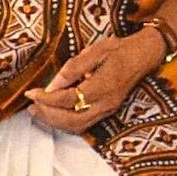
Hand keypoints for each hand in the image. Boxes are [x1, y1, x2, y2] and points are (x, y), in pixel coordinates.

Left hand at [25, 32, 162, 134]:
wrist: (144, 55)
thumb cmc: (120, 50)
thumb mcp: (96, 51)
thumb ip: (73, 69)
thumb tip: (52, 86)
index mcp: (104, 86)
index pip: (69, 99)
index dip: (47, 98)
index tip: (32, 92)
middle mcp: (107, 103)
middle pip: (72, 119)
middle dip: (48, 114)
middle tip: (31, 105)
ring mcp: (108, 110)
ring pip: (77, 126)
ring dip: (55, 122)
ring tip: (38, 112)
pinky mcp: (107, 112)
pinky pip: (83, 124)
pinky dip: (65, 123)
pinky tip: (54, 115)